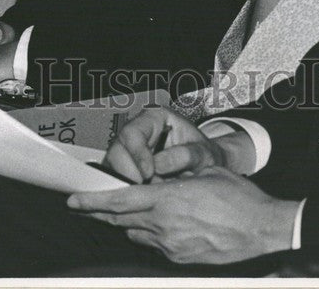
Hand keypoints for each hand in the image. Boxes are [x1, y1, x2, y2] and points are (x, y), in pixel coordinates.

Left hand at [68, 166, 299, 264]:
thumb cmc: (238, 196)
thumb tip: (155, 175)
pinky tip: (162, 223)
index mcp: (169, 199)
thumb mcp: (205, 172)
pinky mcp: (179, 259)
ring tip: (133, 210)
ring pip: (136, 233)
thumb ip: (175, 175)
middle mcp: (164, 225)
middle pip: (121, 220)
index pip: (121, 201)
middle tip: (85, 206)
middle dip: (101, 213)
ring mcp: (170, 245)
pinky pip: (154, 244)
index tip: (74, 200)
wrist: (260, 228)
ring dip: (129, 222)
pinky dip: (151, 233)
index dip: (94, 202)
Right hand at [104, 106, 242, 183]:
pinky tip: (141, 199)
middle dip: (127, 172)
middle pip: (116, 149)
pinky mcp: (126, 170)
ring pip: (112, 167)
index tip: (149, 173)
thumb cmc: (205, 156)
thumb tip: (159, 165)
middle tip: (145, 189)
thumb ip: (186, 154)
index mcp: (155, 118)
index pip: (133, 132)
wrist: (206, 169)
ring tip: (147, 195)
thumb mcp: (204, 153)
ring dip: (126, 184)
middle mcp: (138, 132)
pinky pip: (115, 181)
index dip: (137, 154)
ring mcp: (129, 152)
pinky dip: (126, 192)